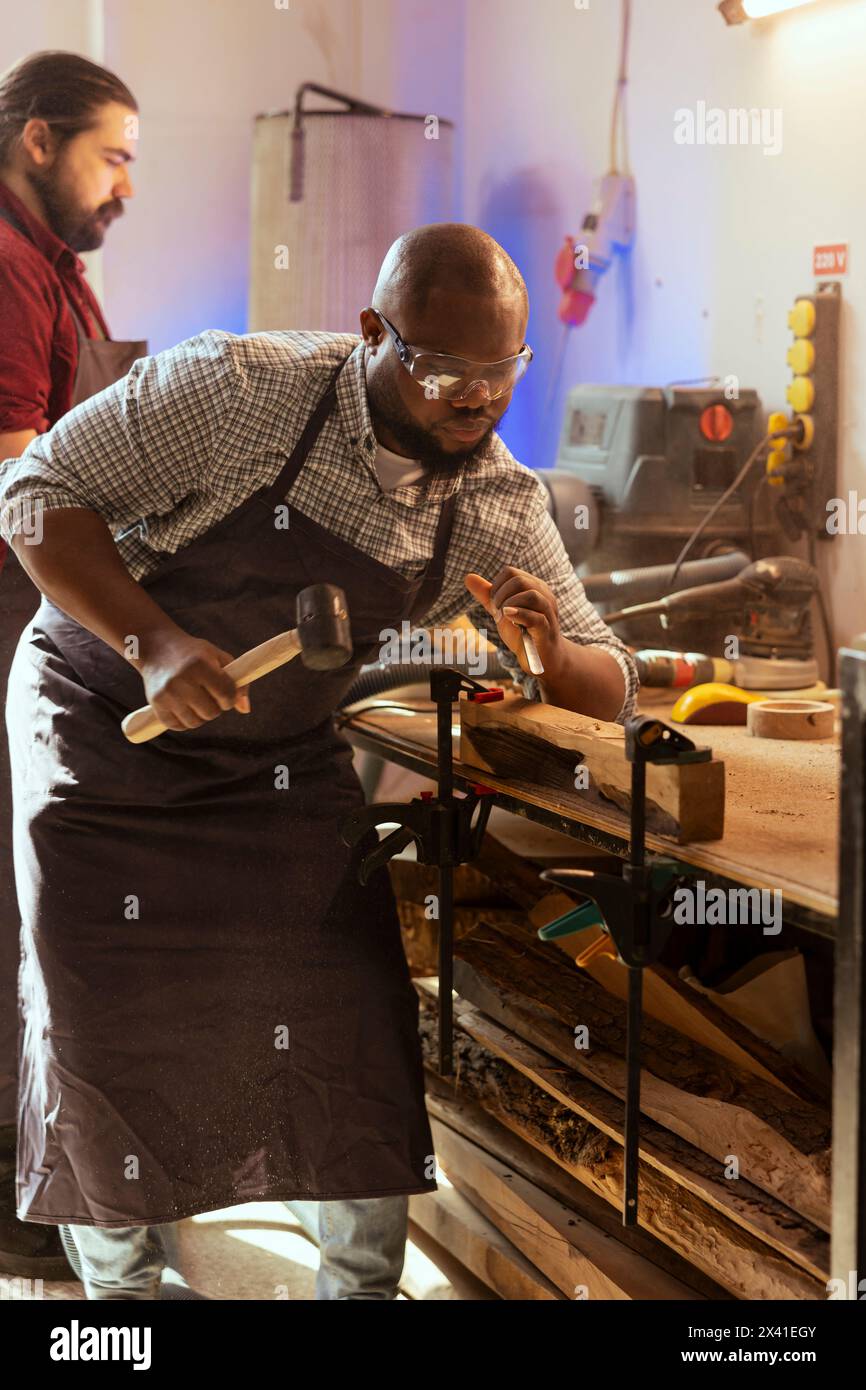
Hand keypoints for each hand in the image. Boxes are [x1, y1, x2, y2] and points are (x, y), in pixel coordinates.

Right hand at [134, 630, 250, 730]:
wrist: (157, 648)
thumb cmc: (193, 653)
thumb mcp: (218, 657)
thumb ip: (237, 681)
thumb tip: (245, 709)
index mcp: (200, 665)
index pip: (226, 694)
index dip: (230, 698)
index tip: (226, 694)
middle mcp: (182, 680)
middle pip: (211, 712)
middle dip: (215, 707)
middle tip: (209, 696)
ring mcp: (167, 693)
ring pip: (195, 723)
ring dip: (200, 716)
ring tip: (197, 701)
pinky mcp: (155, 703)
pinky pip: (177, 726)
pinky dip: (184, 721)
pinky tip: (184, 707)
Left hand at [464, 566, 562, 674]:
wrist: (542, 660)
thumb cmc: (523, 634)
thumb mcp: (502, 612)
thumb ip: (487, 596)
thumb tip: (468, 576)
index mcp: (534, 586)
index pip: (510, 572)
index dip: (496, 587)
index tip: (494, 605)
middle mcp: (544, 595)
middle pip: (519, 580)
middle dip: (500, 596)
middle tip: (497, 613)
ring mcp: (548, 612)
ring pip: (530, 595)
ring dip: (508, 605)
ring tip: (503, 618)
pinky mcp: (547, 630)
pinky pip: (535, 617)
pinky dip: (518, 615)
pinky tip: (508, 618)